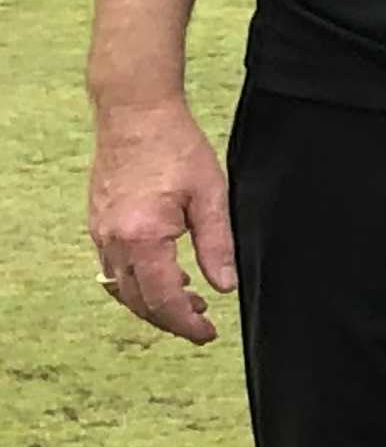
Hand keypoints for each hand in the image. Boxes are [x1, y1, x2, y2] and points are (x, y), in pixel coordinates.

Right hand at [90, 97, 237, 343]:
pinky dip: (136, 280)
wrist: (134, 113)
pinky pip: (113, 267)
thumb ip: (217, 244)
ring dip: (151, 302)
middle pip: (137, 301)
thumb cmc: (176, 147)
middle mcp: (113, 241)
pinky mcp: (98, 223)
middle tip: (201, 325)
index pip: (162, 299)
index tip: (207, 333)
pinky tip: (165, 273)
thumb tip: (225, 286)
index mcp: (142, 238)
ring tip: (189, 301)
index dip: (185, 322)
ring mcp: (99, 233)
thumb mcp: (211, 194)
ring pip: (121, 288)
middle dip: (169, 319)